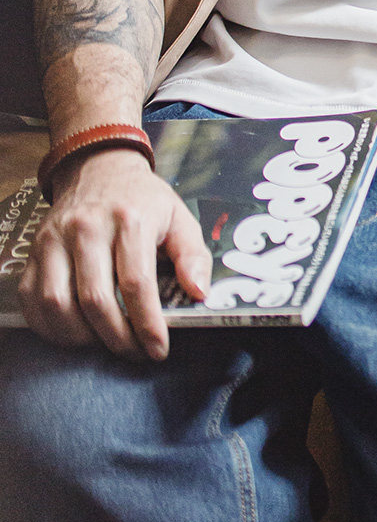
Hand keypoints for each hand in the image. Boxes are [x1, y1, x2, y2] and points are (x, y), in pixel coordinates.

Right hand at [20, 148, 212, 359]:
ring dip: (80, 337)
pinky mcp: (35, 249)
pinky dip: (49, 326)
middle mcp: (88, 228)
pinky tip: (74, 334)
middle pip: (95, 299)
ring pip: (58, 303)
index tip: (158, 348)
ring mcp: (56, 238)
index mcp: (130, 219)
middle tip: (134, 353)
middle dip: (117, 338)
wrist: (99, 168)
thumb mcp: (179, 217)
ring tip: (104, 344)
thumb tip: (198, 292)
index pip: (136, 283)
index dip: (147, 324)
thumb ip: (193, 255)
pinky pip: (32, 297)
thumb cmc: (143, 200)